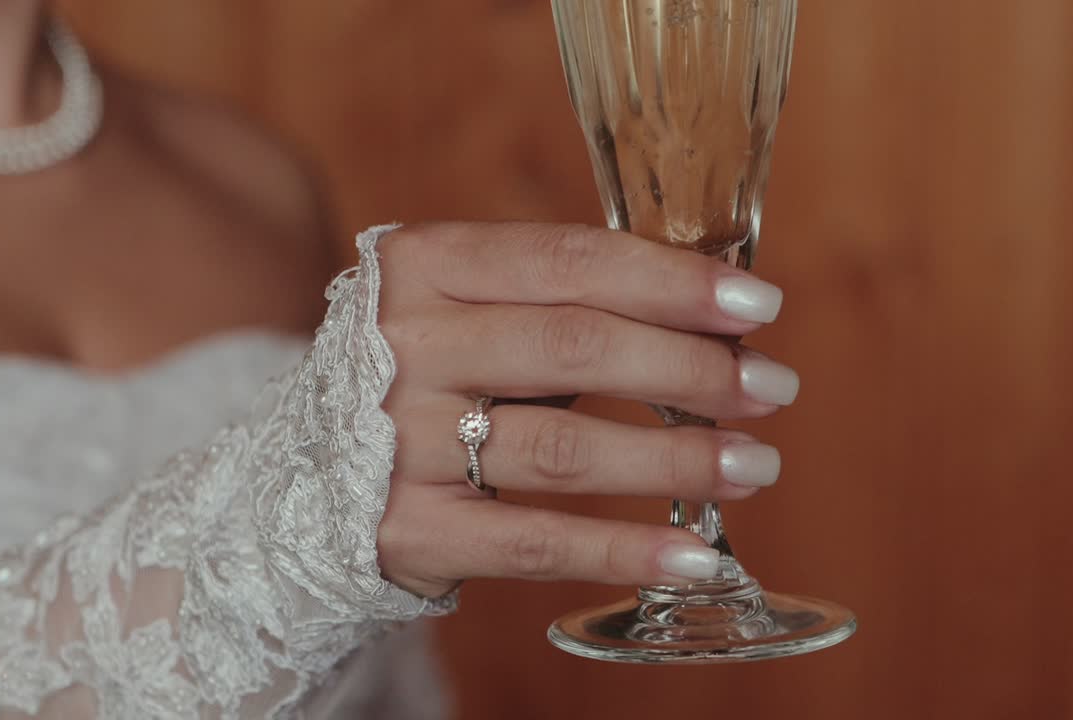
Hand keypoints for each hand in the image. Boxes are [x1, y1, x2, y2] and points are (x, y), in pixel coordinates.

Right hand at [373, 222, 799, 597]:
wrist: (299, 471)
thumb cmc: (425, 374)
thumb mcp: (469, 308)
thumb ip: (566, 301)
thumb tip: (720, 322)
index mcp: (426, 265)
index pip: (569, 261)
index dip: (673, 282)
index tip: (759, 308)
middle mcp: (405, 345)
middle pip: (575, 348)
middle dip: (692, 369)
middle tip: (772, 388)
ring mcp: (399, 442)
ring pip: (564, 449)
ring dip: (676, 458)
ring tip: (755, 465)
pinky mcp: (410, 529)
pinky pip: (534, 543)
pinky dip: (625, 550)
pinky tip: (697, 555)